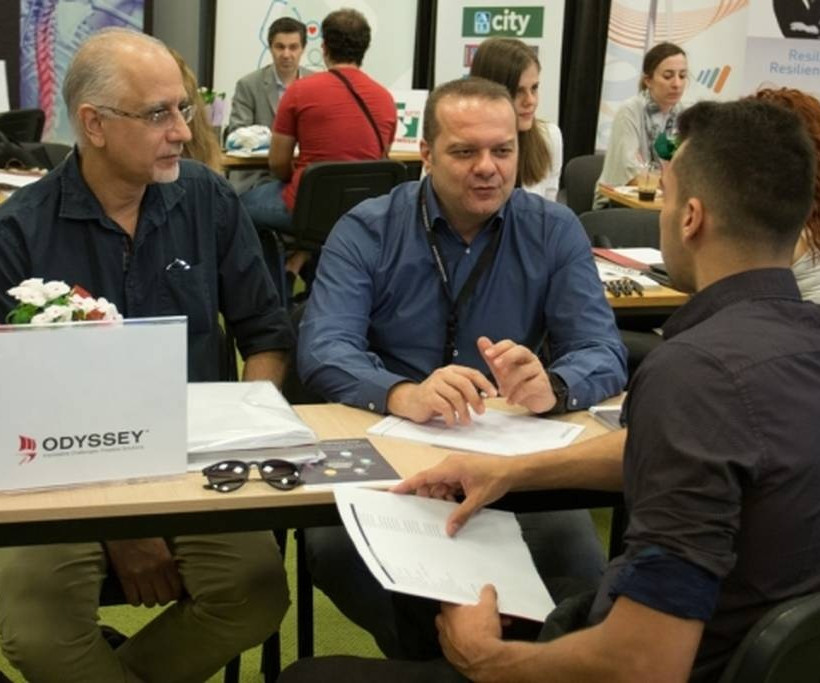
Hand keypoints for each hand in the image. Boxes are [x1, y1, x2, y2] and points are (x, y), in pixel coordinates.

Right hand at [105, 538, 182, 606]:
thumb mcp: (163, 547)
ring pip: (149, 602)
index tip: (172, 594)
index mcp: (167, 562)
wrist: (125, 530)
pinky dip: (135, 600)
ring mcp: (139, 576)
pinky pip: (133, 599)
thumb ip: (168, 564)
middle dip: (162, 599)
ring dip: (149, 601)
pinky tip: (136, 595)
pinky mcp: (125, 578)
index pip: (176, 589)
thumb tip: (174, 581)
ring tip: (147, 595)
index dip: (175, 595)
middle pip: (163, 599)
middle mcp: (155, 571)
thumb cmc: (146, 536)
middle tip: (159, 596)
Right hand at [387, 366, 496, 426]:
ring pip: (456, 397)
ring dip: (464, 412)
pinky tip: (452, 422)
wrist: (411, 401)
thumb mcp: (452, 390)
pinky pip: (444, 406)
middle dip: (476, 399)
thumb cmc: (436, 397)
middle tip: (481, 412)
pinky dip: (451, 416)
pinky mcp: (427, 396)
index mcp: (452, 370)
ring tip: (466, 421)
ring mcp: (434, 384)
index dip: (485, 384)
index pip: (472, 373)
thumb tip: (485, 398)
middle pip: (465, 384)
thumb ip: (466, 392)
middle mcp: (443, 374)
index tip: (494, 394)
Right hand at [391, 452, 511, 534]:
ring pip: (439, 484)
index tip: (395, 491)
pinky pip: (448, 483)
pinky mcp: (461, 472)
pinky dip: (449, 493)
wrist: (512, 470)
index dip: (408, 485)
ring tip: (451, 506)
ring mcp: (456, 467)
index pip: (424, 477)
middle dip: (429, 496)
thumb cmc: (496, 477)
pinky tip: (456, 502)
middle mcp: (450, 465)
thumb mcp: (477, 499)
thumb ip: (461, 514)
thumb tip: (449, 528)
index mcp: (451, 467)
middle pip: (430, 482)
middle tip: (431, 510)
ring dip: (441, 496)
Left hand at [436, 585, 502, 677]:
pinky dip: (466, 646)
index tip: (467, 602)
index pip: (448, 601)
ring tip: (483, 630)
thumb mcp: (489, 606)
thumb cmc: (483, 634)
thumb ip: (487, 594)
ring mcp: (447, 645)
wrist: (487, 660)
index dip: (459, 600)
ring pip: (453, 634)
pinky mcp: (453, 659)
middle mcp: (444, 629)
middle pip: (449, 617)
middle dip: (462, 616)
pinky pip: (457, 649)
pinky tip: (481, 644)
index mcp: (449, 613)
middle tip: (475, 615)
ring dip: (465, 631)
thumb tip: (487, 590)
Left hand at [477, 336, 555, 413]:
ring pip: (524, 371)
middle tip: (496, 366)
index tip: (487, 354)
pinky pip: (530, 386)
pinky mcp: (542, 383)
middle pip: (520, 351)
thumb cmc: (516, 382)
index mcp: (519, 353)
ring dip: (509, 382)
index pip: (509, 344)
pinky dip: (517, 395)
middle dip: (507, 357)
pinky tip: (510, 401)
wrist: (535, 399)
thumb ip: (491, 357)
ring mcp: (538, 370)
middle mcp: (530, 358)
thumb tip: (481, 339)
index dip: (498, 348)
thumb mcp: (501, 370)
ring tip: (502, 392)